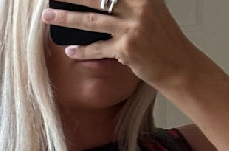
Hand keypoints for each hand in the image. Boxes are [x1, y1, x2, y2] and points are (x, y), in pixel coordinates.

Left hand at [43, 0, 200, 91]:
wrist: (180, 66)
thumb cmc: (164, 40)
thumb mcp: (152, 9)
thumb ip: (131, 1)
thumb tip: (106, 0)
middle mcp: (137, 6)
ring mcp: (131, 28)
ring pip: (90, 20)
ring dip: (65, 18)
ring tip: (48, 17)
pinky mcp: (126, 49)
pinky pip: (97, 48)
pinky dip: (82, 50)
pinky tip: (69, 49)